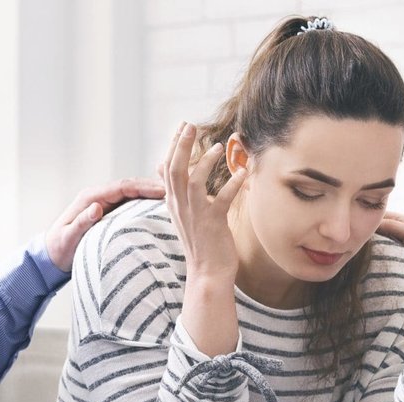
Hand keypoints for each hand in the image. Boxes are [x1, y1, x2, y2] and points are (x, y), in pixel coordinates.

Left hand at [45, 178, 165, 271]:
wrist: (51, 256)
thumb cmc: (59, 248)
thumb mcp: (68, 237)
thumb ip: (82, 223)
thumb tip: (96, 208)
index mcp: (90, 198)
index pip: (121, 187)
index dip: (143, 187)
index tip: (162, 191)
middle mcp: (99, 197)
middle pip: (130, 187)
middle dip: (152, 187)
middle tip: (175, 191)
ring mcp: (105, 204)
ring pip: (132, 194)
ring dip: (151, 193)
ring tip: (173, 197)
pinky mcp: (110, 213)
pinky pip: (130, 204)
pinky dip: (145, 203)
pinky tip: (159, 208)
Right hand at [166, 122, 245, 281]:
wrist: (207, 274)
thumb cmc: (200, 243)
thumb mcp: (182, 213)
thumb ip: (174, 190)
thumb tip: (160, 167)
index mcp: (174, 203)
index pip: (168, 169)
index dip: (174, 146)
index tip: (182, 127)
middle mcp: (181, 207)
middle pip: (175, 169)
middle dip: (181, 145)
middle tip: (190, 125)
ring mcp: (195, 215)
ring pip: (192, 181)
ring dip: (205, 162)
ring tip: (218, 147)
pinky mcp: (213, 224)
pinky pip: (221, 200)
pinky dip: (232, 184)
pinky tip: (243, 173)